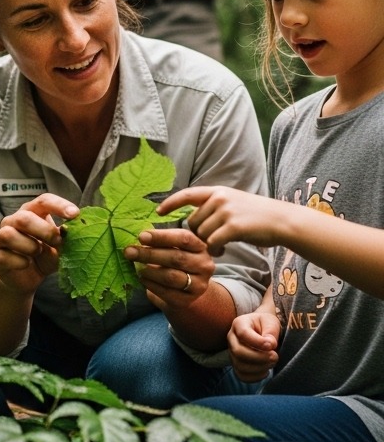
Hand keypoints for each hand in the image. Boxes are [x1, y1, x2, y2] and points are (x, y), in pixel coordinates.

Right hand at [0, 194, 79, 294]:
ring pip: (8, 234)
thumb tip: (74, 232)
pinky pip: (2, 256)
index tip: (75, 214)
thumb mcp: (59, 248)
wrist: (26, 278)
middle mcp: (14, 221)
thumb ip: (65, 239)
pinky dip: (18, 262)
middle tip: (57, 241)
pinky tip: (26, 264)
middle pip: (23, 218)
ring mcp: (1, 238)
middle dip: (44, 230)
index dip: (59, 205)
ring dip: (29, 246)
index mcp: (32, 213)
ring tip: (38, 253)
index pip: (43, 201)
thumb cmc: (44, 257)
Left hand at [124, 225, 214, 307]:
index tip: (141, 236)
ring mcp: (198, 284)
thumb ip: (160, 242)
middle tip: (129, 251)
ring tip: (136, 266)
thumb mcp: (172, 248)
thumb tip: (138, 238)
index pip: (184, 239)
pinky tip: (142, 278)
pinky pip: (166, 292)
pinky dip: (151, 284)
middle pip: (176, 258)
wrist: (184, 290)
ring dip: (149, 271)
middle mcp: (204, 265)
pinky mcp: (187, 300)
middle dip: (150, 254)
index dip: (162, 237)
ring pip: (171, 276)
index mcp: (200, 247)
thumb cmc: (174, 262)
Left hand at [159, 185, 289, 256]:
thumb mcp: (234, 202)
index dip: (170, 203)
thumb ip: (214, 207)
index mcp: (218, 191)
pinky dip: (216, 250)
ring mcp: (226, 212)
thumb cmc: (257, 216)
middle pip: (192, 222)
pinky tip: (225, 250)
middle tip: (212, 241)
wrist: (283, 221)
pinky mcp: (233, 227)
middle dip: (198, 235)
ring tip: (222, 245)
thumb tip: (191, 220)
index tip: (158, 212)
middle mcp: (220, 198)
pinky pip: (212, 243)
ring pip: (201, 234)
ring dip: (208, 244)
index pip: (187, 194)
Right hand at [227, 310, 279, 381]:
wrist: (263, 329)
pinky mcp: (236, 364)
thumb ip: (271, 332)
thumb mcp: (271, 322)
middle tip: (275, 356)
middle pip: (238, 352)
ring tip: (272, 362)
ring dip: (260, 367)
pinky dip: (256, 377)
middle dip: (260, 358)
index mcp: (239, 324)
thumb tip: (270, 345)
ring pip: (240, 366)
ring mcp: (232, 352)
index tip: (272, 345)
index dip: (258, 342)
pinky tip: (265, 370)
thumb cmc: (267, 324)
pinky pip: (242, 376)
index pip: (243, 334)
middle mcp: (232, 338)